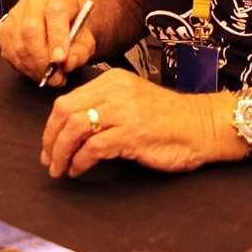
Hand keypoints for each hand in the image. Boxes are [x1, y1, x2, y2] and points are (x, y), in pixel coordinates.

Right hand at [0, 0, 96, 87]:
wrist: (59, 15)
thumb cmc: (72, 25)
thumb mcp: (86, 36)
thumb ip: (81, 51)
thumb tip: (67, 64)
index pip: (55, 14)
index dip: (57, 39)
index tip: (61, 60)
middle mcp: (33, 2)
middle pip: (30, 30)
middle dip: (42, 59)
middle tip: (55, 77)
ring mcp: (15, 15)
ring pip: (18, 44)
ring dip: (32, 67)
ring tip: (48, 78)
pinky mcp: (4, 29)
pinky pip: (9, 52)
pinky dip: (22, 67)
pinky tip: (35, 72)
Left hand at [41, 69, 224, 178]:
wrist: (203, 126)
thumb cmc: (170, 120)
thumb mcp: (132, 102)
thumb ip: (105, 108)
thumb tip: (71, 131)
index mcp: (113, 81)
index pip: (67, 100)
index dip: (51, 127)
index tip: (48, 146)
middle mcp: (116, 92)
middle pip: (65, 113)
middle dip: (50, 140)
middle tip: (48, 161)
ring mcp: (124, 111)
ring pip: (75, 129)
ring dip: (61, 153)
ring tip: (60, 169)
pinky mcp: (132, 133)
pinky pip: (93, 148)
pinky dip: (80, 162)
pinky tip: (79, 170)